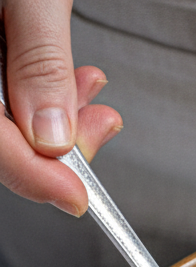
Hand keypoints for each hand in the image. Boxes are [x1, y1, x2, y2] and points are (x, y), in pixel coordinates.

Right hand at [1, 0, 121, 214]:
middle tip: (103, 133)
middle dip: (51, 147)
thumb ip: (37, 56)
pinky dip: (42, 93)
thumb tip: (53, 137)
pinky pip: (3, 85)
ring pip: (0, 114)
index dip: (30, 175)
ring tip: (97, 101)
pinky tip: (76, 84)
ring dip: (55, 121)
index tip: (79, 198)